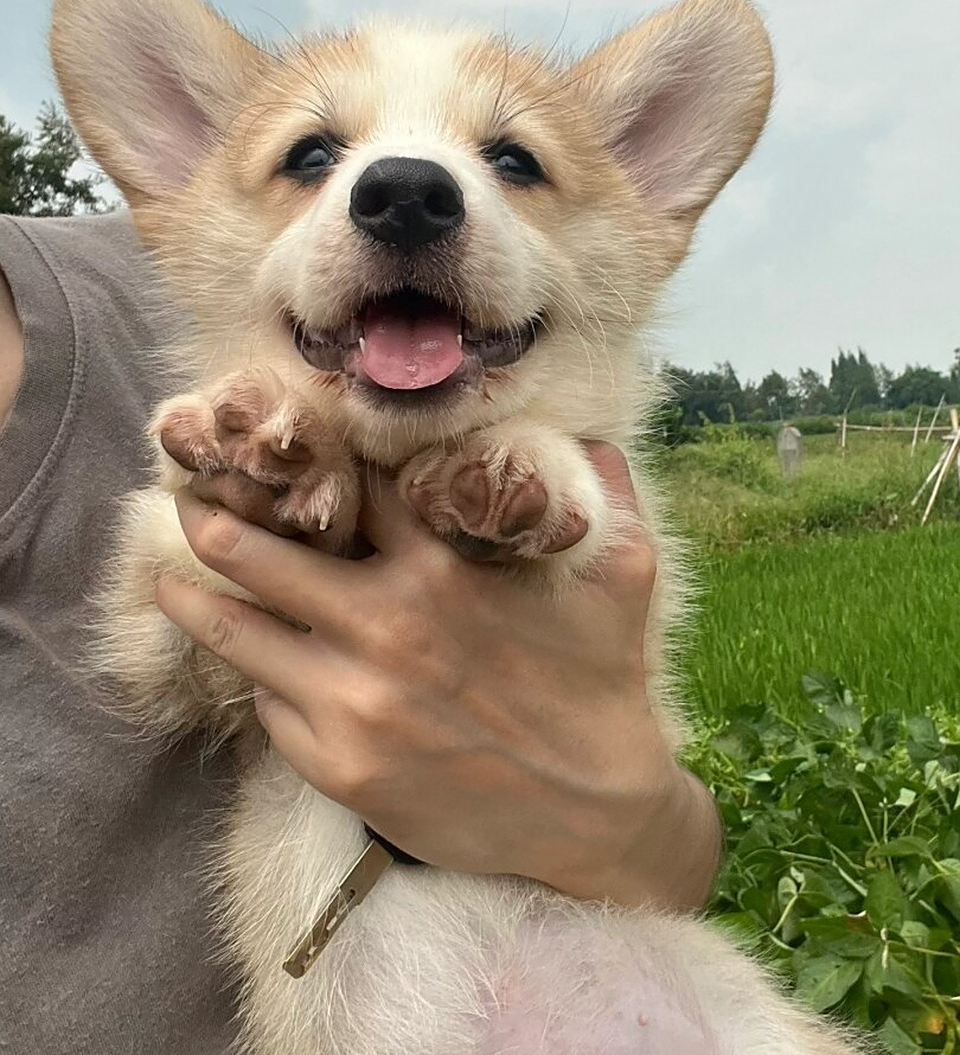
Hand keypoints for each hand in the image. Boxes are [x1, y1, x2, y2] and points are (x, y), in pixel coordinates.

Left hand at [155, 443, 720, 911]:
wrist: (595, 819)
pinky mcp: (339, 768)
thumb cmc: (603, 688)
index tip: (277, 448)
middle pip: (261, 556)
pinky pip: (272, 710)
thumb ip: (608, 499)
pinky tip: (257, 671)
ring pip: (242, 638)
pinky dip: (263, 683)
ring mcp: (353, 704)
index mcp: (440, 570)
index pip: (349, 493)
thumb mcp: (625, 579)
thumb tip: (595, 441)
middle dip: (213, 521)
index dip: (308, 463)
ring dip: (198, 602)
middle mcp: (384, 629)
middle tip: (186, 500)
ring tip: (169, 581)